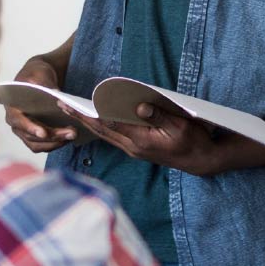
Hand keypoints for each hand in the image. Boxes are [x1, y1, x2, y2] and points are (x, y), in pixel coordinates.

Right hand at [3, 55, 78, 153]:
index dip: (30, 128)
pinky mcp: (34, 135)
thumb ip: (44, 84)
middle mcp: (15, 122)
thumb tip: (56, 96)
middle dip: (52, 137)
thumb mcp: (39, 74)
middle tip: (71, 133)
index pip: (18, 121)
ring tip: (72, 135)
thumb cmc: (35, 74)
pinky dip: (56, 144)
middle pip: (30, 136)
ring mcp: (24, 131)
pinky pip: (44, 145)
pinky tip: (69, 137)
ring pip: (37, 145)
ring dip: (55, 143)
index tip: (43, 133)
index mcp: (12, 107)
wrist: (39, 79)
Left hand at [80, 103, 231, 175]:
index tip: (73, 104)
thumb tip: (139, 105)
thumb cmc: (193, 141)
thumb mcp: (179, 126)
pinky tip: (94, 120)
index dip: (89, 114)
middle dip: (81, 117)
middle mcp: (133, 147)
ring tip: (72, 110)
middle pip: (101, 130)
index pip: (109, 124)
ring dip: (88, 123)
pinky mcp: (137, 149)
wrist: (201, 161)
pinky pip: (113, 137)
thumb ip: (159, 115)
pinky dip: (101, 127)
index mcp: (140, 141)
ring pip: (105, 135)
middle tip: (62, 104)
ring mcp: (133, 150)